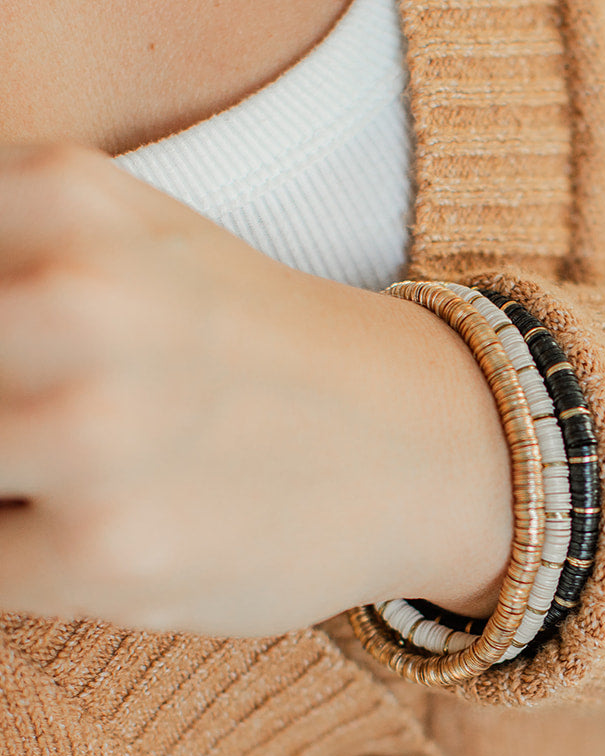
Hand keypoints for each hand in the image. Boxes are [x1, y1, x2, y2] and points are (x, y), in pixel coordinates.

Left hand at [0, 142, 512, 634]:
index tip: (15, 375)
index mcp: (59, 196)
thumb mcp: (113, 235)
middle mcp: (71, 301)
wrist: (412, 445)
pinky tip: (87, 534)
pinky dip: (20, 558)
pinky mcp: (108, 553)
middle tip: (45, 432)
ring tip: (56, 479)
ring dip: (6, 489)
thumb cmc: (244, 347)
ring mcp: (90, 434)